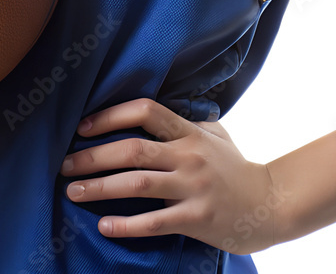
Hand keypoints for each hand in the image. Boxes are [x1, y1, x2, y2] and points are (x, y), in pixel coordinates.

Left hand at [60, 97, 285, 254]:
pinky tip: (105, 225)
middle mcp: (188, 156)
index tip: (83, 127)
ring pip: (137, 184)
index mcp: (189, 132)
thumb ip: (187, 122)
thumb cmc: (237, 168)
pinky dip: (126, 224)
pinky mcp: (196, 219)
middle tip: (64, 164)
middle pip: (132, 149)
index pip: (145, 111)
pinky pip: (155, 222)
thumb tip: (156, 112)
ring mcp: (192, 188)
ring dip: (100, 187)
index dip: (111, 115)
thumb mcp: (216, 135)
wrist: (271, 204)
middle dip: (93, 156)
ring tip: (73, 191)